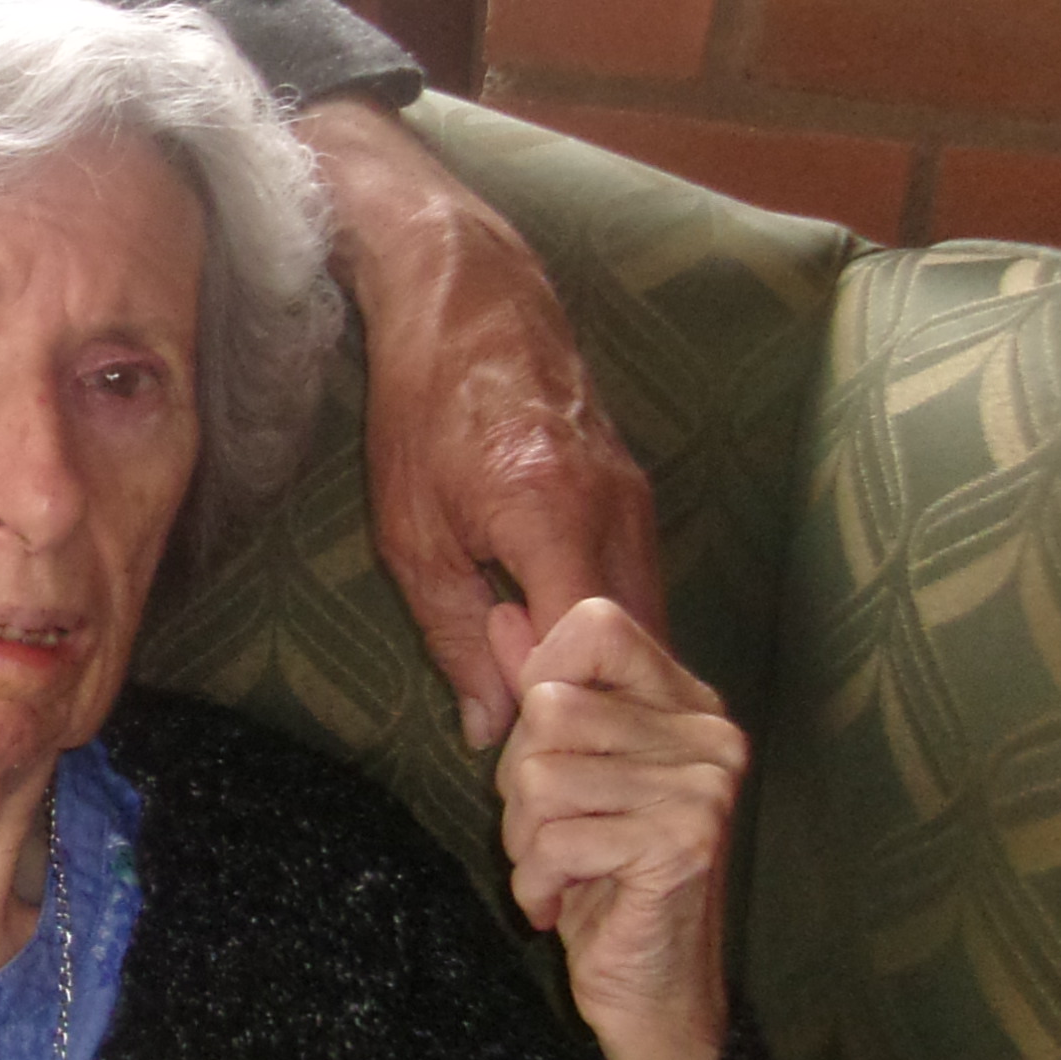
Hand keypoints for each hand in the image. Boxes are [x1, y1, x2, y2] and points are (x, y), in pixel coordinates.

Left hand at [293, 96, 662, 749]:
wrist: (466, 300)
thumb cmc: (421, 410)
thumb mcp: (412, 535)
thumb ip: (456, 637)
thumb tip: (490, 731)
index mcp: (554, 517)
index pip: (588, 652)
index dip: (562, 713)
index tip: (527, 753)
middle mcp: (618, 509)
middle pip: (638, 649)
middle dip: (602, 711)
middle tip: (555, 760)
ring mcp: (639, 497)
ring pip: (648, 620)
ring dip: (612, 675)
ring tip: (562, 718)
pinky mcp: (638, 491)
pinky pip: (640, 584)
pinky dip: (613, 633)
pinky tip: (575, 662)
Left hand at [495, 596, 741, 1059]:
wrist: (655, 996)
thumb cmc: (603, 881)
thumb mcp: (563, 774)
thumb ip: (540, 688)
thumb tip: (503, 611)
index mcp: (686, 703)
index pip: (594, 623)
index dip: (539, 678)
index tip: (544, 751)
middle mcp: (709, 733)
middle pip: (547, 708)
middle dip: (519, 783)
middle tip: (550, 834)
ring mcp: (703, 787)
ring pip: (540, 776)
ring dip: (524, 839)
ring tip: (558, 870)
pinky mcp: (682, 842)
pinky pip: (554, 839)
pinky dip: (536, 883)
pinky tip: (563, 908)